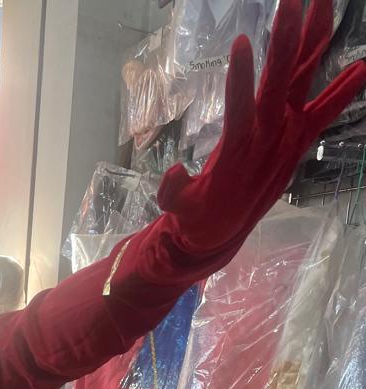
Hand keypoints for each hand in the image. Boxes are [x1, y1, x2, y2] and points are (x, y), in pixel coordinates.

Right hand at [157, 0, 365, 259]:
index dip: (240, 78)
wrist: (220, 235)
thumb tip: (173, 173)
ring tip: (323, 1)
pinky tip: (363, 67)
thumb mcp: (178, 206)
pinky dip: (344, 90)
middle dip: (285, 37)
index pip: (240, 107)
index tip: (239, 44)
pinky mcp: (297, 142)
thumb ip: (173, 191)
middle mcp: (269, 134)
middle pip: (280, 78)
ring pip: (303, 78)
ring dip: (314, 38)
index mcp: (238, 148)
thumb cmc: (196, 213)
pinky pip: (325, 112)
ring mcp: (286, 135)